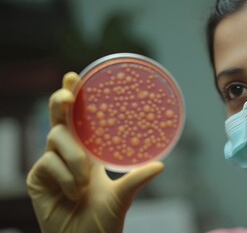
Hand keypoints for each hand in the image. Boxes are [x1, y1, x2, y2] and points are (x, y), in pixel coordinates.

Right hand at [26, 72, 163, 232]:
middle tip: (68, 94)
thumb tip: (160, 165)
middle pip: (60, 119)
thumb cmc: (102, 222)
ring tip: (84, 185)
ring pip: (56, 139)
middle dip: (62, 102)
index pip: (79, 121)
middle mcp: (69, 155)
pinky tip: (72, 194)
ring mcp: (52, 165)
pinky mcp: (38, 179)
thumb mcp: (122, 197)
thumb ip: (136, 180)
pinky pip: (48, 163)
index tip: (74, 77)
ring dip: (74, 158)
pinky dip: (65, 177)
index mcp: (89, 154)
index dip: (74, 98)